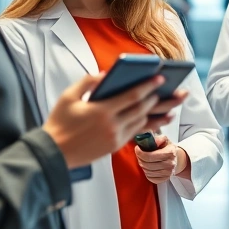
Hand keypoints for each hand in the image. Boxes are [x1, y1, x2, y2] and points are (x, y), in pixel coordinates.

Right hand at [43, 74, 187, 168]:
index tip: (161, 78)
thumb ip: (87, 83)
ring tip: (174, 105)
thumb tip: (106, 75)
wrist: (52, 153)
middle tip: (176, 90)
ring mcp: (115, 137)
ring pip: (143, 122)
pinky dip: (150, 125)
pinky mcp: (115, 146)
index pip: (131, 96)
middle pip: (142, 109)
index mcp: (101, 111)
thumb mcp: (68, 97)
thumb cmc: (59, 123)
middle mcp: (111, 125)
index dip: (148, 86)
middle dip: (161, 99)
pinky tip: (160, 120)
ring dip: (159, 113)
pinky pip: (137, 133)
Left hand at [135, 134, 188, 183]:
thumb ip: (157, 139)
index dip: (140, 153)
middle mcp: (170, 164)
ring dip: (143, 166)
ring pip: (147, 172)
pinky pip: (150, 178)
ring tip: (144, 160)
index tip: (137, 149)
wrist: (177, 159)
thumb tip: (149, 140)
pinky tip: (148, 167)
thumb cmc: (168, 149)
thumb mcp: (164, 140)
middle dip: (140, 159)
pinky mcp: (164, 179)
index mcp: (170, 153)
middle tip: (139, 154)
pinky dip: (147, 173)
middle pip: (147, 164)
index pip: (149, 156)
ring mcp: (167, 173)